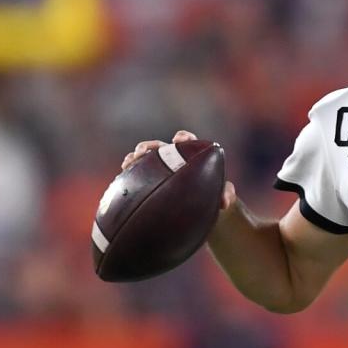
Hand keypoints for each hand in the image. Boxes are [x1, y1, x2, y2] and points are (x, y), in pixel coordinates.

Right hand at [121, 130, 235, 210]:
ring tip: (127, 164)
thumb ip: (226, 194)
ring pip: (143, 160)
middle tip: (142, 152)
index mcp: (190, 155)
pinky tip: (120, 182)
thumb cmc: (213, 196)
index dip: (183, 137)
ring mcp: (158, 169)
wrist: (200, 210)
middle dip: (149, 146)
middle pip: (158, 147)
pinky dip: (128, 176)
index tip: (179, 139)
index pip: (187, 140)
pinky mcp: (148, 181)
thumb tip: (225, 202)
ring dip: (134, 159)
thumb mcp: (221, 195)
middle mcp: (172, 159)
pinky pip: (136, 177)